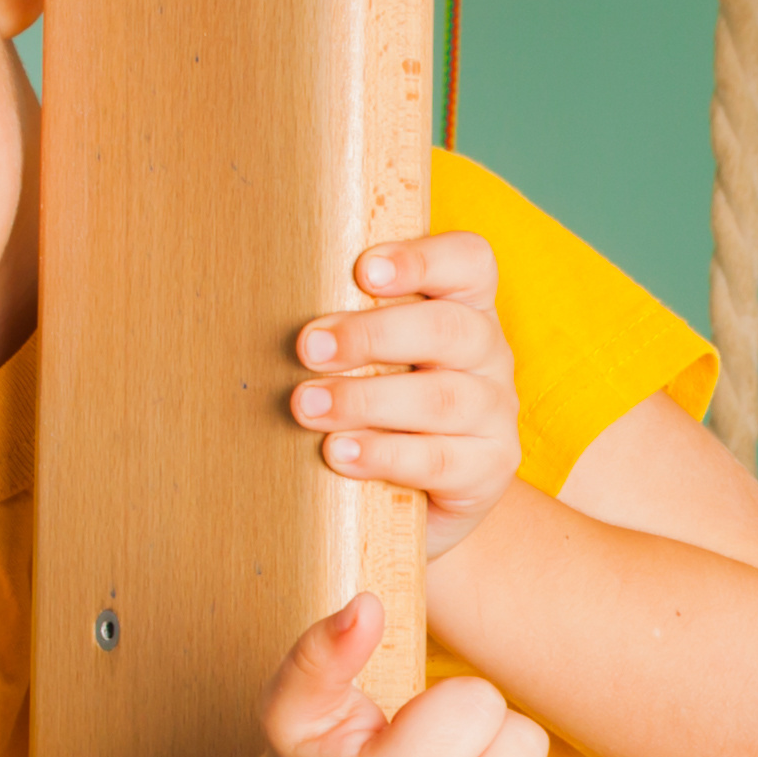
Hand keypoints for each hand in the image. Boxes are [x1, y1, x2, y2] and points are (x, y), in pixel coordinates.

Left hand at [287, 226, 524, 544]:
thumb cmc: (385, 406)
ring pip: (441, 398)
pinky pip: (439, 460)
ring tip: (307, 406)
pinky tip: (339, 452)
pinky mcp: (488, 469)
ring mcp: (494, 413)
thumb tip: (263, 312)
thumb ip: (347, 328)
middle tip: (308, 347)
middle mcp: (488, 354)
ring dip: (365, 400)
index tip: (363, 272)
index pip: (468, 262)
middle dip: (371, 335)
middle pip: (449, 329)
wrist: (428, 497)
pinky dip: (383, 455)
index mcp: (465, 307)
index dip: (421, 260)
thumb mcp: (377, 356)